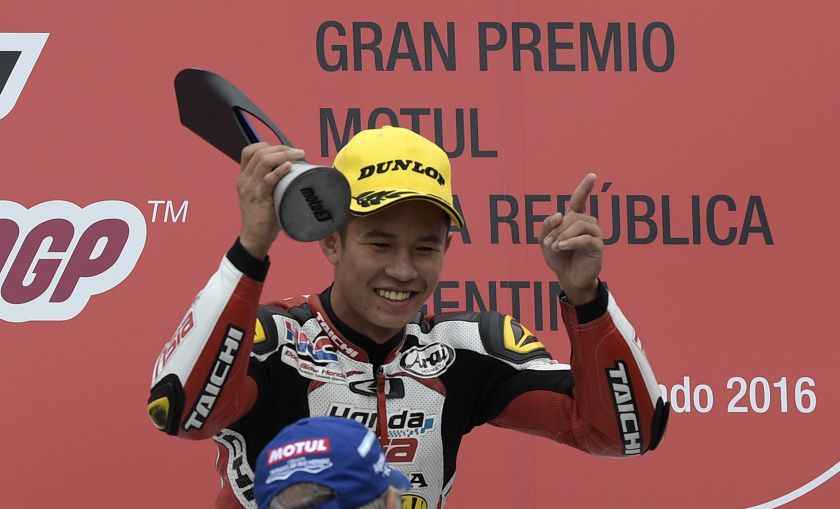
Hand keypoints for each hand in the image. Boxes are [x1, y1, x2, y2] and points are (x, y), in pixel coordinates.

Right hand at [237, 143, 305, 258]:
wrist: (254, 236)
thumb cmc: (263, 216)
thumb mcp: (261, 194)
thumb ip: (269, 181)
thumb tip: (291, 168)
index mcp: (244, 177)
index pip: (249, 151)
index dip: (267, 145)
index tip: (284, 149)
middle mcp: (244, 180)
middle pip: (259, 152)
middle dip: (281, 148)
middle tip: (298, 152)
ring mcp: (250, 188)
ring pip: (264, 161)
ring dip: (284, 155)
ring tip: (299, 156)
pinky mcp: (259, 198)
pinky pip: (269, 179)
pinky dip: (280, 170)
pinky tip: (290, 167)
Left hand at [538, 173, 602, 304]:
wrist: (567, 276)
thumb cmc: (558, 257)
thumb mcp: (545, 240)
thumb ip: (547, 226)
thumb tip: (559, 214)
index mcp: (575, 218)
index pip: (580, 200)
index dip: (585, 187)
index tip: (593, 176)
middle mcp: (587, 223)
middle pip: (572, 216)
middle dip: (557, 228)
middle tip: (548, 243)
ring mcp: (594, 234)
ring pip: (579, 225)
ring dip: (563, 235)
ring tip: (555, 246)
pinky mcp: (598, 246)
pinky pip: (585, 238)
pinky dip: (571, 241)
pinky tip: (562, 247)